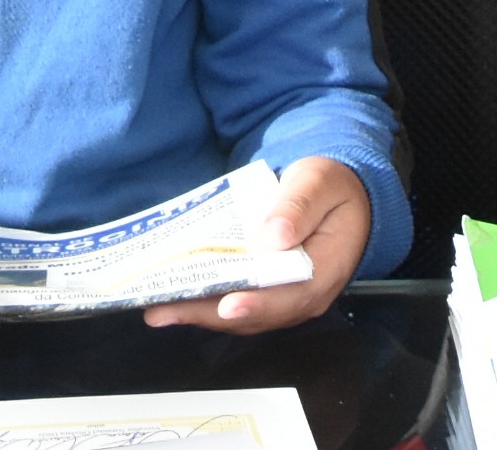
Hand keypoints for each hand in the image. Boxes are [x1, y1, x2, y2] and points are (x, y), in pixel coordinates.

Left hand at [146, 157, 364, 330]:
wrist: (338, 196)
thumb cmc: (330, 188)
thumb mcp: (319, 183)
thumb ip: (298, 207)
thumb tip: (273, 236)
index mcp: (324, 271)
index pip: (289, 296)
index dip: (256, 303)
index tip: (226, 305)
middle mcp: (304, 295)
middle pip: (254, 313)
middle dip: (208, 314)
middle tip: (164, 309)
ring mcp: (284, 298)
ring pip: (239, 314)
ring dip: (198, 313)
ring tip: (158, 308)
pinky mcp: (266, 292)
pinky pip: (235, 302)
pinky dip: (205, 302)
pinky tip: (176, 297)